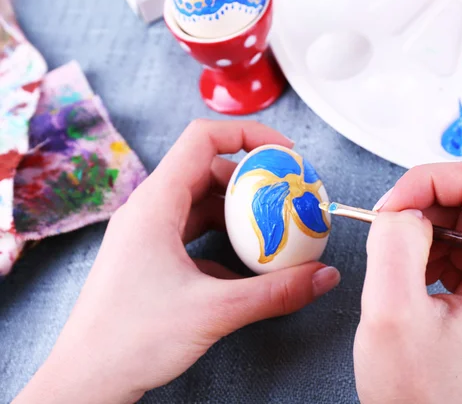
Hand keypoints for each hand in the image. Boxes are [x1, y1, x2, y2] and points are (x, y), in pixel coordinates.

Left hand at [15, 120, 339, 403]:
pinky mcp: (153, 256)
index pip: (203, 138)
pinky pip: (195, 231)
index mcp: (156, 203)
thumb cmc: (130, 340)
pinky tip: (248, 262)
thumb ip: (276, 293)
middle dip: (252, 177)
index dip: (248, 135)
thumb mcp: (214, 311)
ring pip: (203, 202)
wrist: (87, 379)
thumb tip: (322, 276)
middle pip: (208, 169)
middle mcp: (150, 210)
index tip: (284, 154)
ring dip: (240, 210)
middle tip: (287, 193)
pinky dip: (225, 237)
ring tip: (273, 226)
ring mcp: (150, 233)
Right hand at [354, 160, 461, 403]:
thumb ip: (393, 243)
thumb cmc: (419, 396)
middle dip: (420, 211)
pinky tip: (415, 282)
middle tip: (386, 237)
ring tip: (402, 274)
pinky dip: (429, 253)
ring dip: (423, 236)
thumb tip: (401, 207)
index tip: (389, 209)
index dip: (424, 182)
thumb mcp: (391, 314)